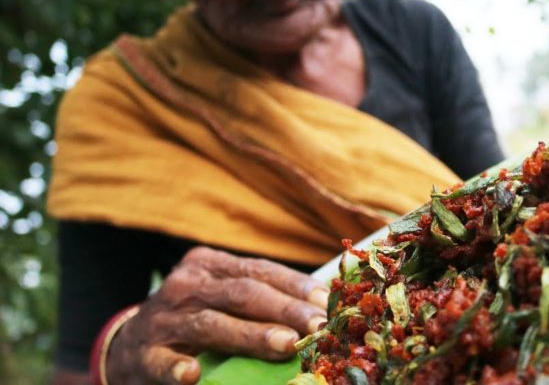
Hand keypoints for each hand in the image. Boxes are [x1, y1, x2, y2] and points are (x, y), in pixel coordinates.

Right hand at [106, 247, 328, 384]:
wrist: (129, 349)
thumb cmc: (193, 321)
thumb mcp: (222, 300)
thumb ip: (262, 301)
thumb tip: (321, 308)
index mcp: (210, 266)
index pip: (259, 271)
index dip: (295, 287)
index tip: (326, 303)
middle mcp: (186, 285)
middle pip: (242, 293)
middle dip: (284, 310)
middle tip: (316, 326)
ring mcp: (163, 319)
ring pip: (212, 323)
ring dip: (252, 335)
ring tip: (286, 344)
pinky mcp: (143, 355)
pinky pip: (162, 361)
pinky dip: (176, 368)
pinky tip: (192, 375)